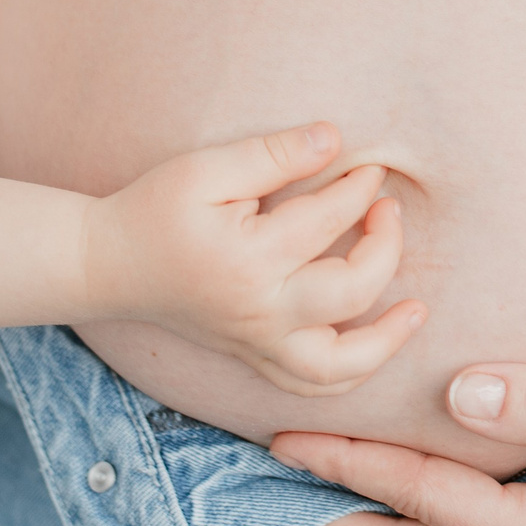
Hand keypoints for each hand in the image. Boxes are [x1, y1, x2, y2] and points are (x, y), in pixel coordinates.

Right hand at [89, 122, 423, 395]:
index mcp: (248, 258)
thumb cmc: (155, 210)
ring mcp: (258, 344)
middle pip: (351, 289)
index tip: (370, 166)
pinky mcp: (254, 358)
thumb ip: (272, 154)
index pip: (327, 220)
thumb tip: (335, 139)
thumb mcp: (205, 168)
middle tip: (387, 207)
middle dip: (384, 244)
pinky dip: (352, 373)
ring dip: (388, 340)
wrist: (108, 265)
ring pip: (340, 365)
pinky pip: (312, 385)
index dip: (359, 188)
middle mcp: (259, 312)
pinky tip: (375, 343)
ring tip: (417, 309)